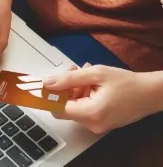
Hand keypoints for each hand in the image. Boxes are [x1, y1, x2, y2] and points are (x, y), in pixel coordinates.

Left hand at [43, 64, 162, 133]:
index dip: (49, 97)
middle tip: (73, 70)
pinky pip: (84, 108)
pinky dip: (84, 95)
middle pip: (65, 106)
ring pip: (74, 106)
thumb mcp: (96, 74)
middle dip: (66, 87)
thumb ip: (69, 78)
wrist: (151, 93)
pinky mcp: (100, 122)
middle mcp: (91, 123)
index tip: (44, 85)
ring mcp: (96, 125)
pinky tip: (92, 83)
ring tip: (86, 74)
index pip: (57, 109)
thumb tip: (48, 83)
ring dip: (75, 88)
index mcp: (90, 113)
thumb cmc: (128, 83)